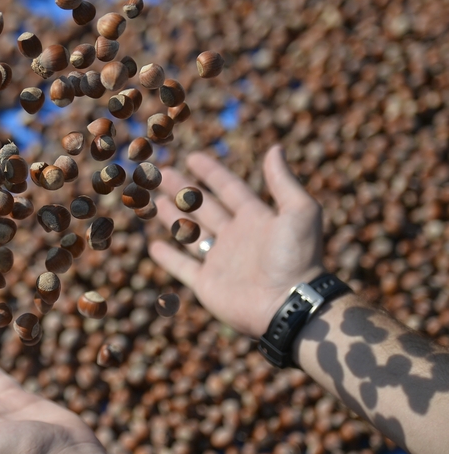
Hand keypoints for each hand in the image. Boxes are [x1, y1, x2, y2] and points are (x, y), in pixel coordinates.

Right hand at [149, 145, 325, 337]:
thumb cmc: (297, 258)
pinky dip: (168, 257)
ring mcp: (220, 261)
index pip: (230, 189)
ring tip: (154, 201)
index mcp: (256, 218)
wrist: (290, 305)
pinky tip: (153, 245)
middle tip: (162, 173)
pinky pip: (183, 267)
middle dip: (183, 189)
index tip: (192, 157)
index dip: (212, 172)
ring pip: (190, 233)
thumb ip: (284, 182)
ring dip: (173, 217)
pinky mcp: (207, 284)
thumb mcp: (300, 212)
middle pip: (205, 207)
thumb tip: (275, 149)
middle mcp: (236, 237)